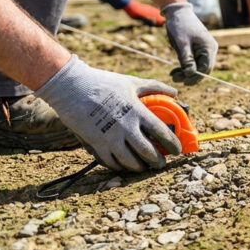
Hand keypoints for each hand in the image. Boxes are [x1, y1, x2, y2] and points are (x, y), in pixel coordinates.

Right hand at [34, 55, 180, 171]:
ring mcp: (109, 137)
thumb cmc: (104, 83)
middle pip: (147, 152)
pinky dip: (118, 166)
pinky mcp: (94, 143)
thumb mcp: (132, 82)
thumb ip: (155, 87)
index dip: (172, 144)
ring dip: (139, 167)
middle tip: (161, 163)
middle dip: (157, 161)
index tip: (178, 150)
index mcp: (137, 111)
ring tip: (144, 167)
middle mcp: (125, 127)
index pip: (161, 132)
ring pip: (128, 161)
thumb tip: (175, 92)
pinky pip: (109, 162)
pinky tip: (123, 165)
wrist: (71, 87)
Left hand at [162, 3, 217, 84]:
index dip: (195, 77)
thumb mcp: (181, 43)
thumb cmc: (180, 26)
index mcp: (209, 48)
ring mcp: (205, 49)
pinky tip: (176, 69)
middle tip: (174, 78)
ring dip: (187, 72)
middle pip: (203, 69)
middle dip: (190, 76)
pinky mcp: (198, 48)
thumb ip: (186, 60)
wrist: (177, 12)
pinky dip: (185, 67)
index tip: (182, 82)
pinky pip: (194, 61)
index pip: (205, 68)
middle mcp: (210, 49)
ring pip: (198, 66)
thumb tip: (190, 74)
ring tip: (173, 74)